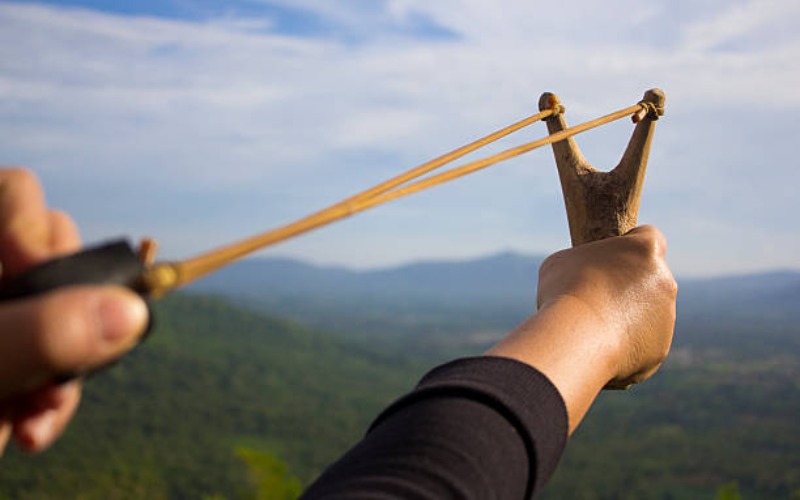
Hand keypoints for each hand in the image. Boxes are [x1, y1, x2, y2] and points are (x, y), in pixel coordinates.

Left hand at [0, 168, 147, 453]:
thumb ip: (33, 335)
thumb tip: (130, 313)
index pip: (14, 195)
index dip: (34, 233)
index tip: (32, 285)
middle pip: (54, 256)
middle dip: (66, 317)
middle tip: (50, 365)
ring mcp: (3, 314)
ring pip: (67, 317)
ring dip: (63, 371)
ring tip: (33, 420)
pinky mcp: (13, 357)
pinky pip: (58, 361)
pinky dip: (51, 398)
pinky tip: (29, 431)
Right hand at [486, 226, 676, 431]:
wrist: (575, 339)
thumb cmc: (564, 292)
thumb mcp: (561, 262)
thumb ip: (583, 262)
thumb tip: (581, 274)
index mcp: (645, 251)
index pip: (649, 237)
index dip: (630, 246)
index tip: (611, 259)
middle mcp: (664, 281)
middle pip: (651, 278)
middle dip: (630, 286)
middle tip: (597, 297)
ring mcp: (666, 317)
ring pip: (649, 313)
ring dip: (629, 317)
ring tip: (593, 327)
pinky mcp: (659, 348)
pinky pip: (643, 344)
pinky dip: (626, 346)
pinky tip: (600, 348)